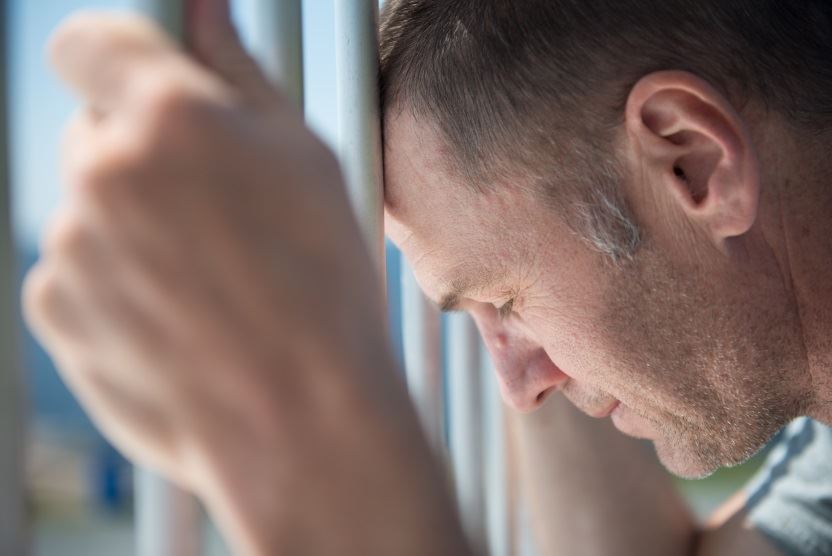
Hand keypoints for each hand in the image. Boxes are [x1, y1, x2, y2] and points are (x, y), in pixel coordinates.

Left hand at [23, 1, 466, 553]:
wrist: (299, 422)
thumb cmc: (322, 288)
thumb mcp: (308, 161)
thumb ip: (241, 73)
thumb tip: (203, 11)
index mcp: (169, 118)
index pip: (90, 42)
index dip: (118, 57)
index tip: (145, 83)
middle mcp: (101, 173)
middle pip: (95, 132)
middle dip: (141, 153)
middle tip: (210, 206)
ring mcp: (67, 246)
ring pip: (89, 207)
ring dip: (132, 224)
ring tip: (208, 279)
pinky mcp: (54, 311)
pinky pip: (75, 271)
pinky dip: (113, 282)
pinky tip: (179, 318)